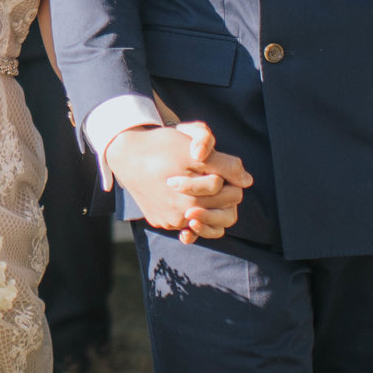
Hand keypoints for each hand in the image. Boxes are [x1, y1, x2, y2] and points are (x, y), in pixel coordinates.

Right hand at [102, 122, 250, 243]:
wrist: (126, 154)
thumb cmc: (162, 145)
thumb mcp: (194, 146)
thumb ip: (225, 163)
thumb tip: (247, 180)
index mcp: (193, 197)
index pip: (233, 194)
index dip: (230, 177)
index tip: (217, 166)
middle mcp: (181, 215)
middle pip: (224, 213)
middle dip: (223, 194)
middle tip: (213, 177)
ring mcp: (170, 221)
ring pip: (207, 223)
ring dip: (211, 208)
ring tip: (204, 191)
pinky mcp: (161, 222)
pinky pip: (186, 227)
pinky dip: (192, 216)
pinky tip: (189, 201)